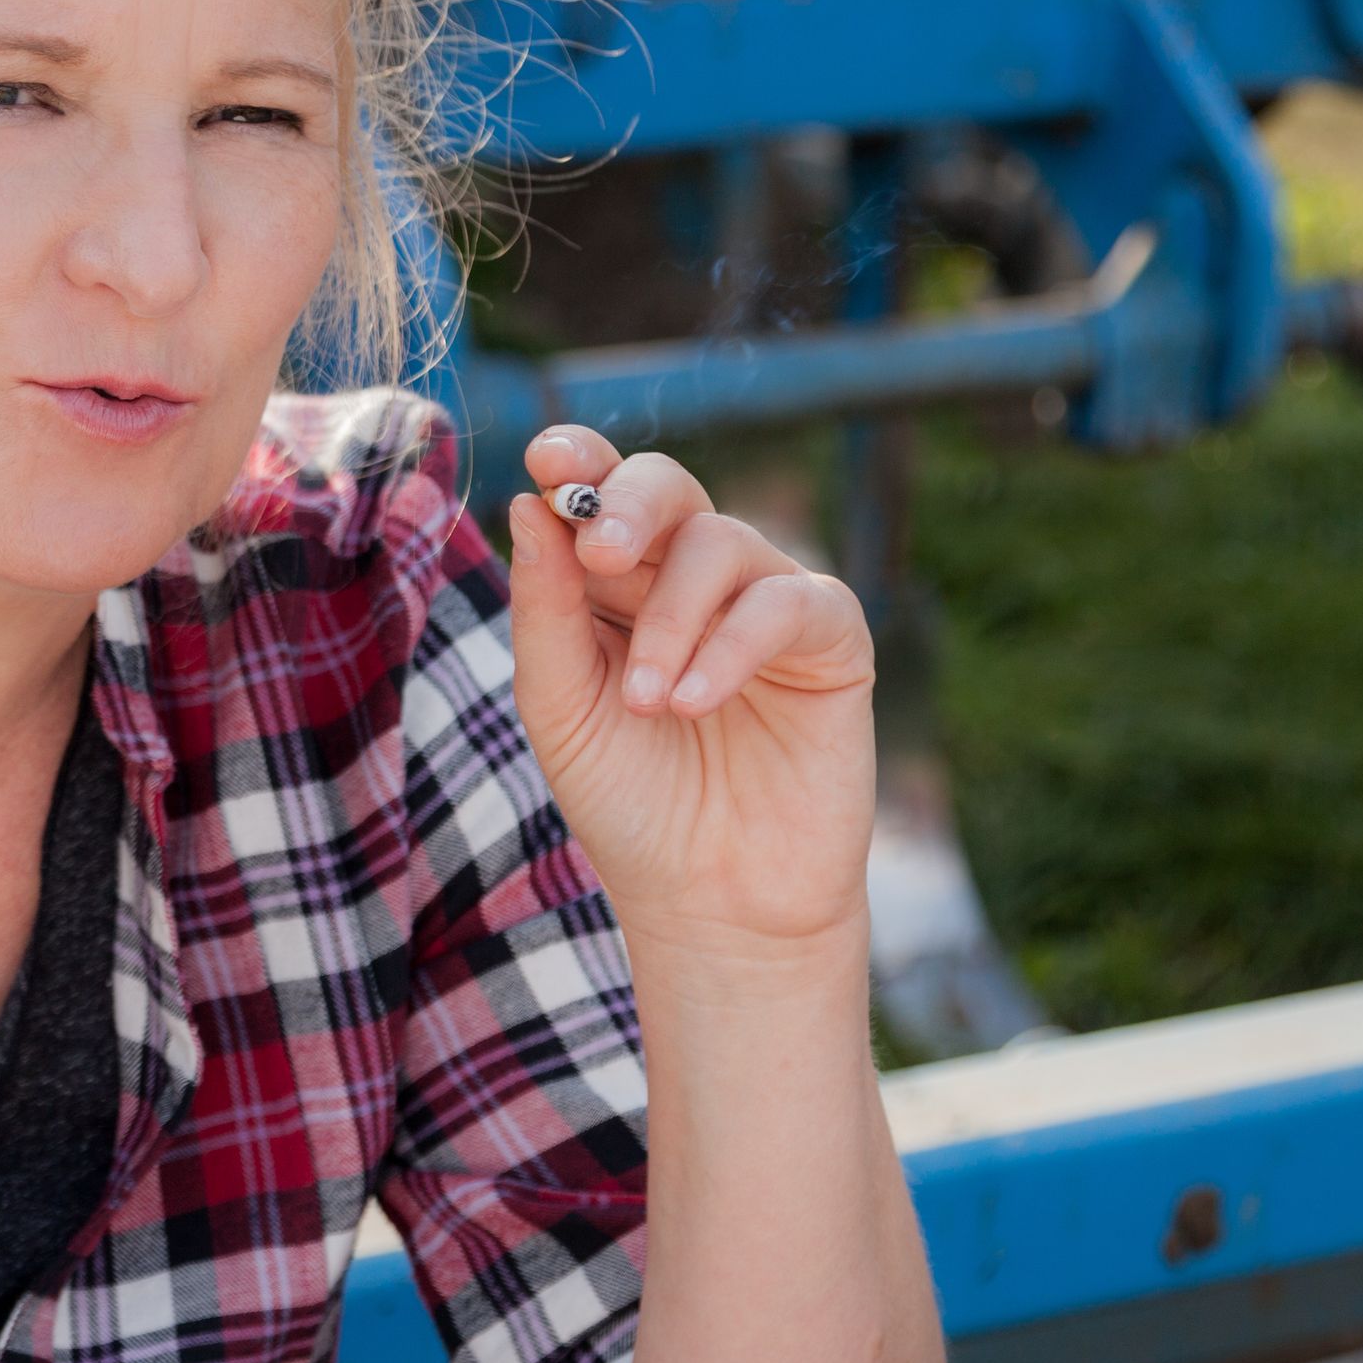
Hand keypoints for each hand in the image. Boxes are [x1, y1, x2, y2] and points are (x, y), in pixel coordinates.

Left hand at [505, 426, 877, 969]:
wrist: (712, 903)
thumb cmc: (628, 804)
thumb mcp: (561, 707)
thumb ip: (545, 610)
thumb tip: (532, 504)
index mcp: (618, 583)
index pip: (600, 494)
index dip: (580, 461)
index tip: (547, 458)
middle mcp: (692, 578)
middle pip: (667, 488)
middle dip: (628, 504)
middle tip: (602, 553)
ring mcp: (764, 601)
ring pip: (722, 542)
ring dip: (672, 619)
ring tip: (647, 701)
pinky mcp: (831, 641)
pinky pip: (788, 603)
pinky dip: (732, 645)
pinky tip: (693, 701)